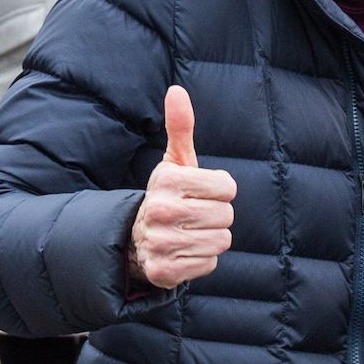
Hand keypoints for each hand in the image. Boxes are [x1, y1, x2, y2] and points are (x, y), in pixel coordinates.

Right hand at [128, 86, 237, 288]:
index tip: (201, 192)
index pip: (228, 187)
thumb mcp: (174, 162)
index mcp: (167, 181)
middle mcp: (160, 211)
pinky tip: (183, 251)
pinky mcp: (163, 272)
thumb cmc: (168, 195)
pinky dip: (201, 259)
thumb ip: (180, 127)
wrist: (135, 238)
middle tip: (194, 214)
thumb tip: (176, 91)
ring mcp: (160, 243)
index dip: (221, 190)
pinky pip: (208, 264)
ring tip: (190, 231)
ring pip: (221, 241)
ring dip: (211, 238)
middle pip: (226, 215)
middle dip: (216, 215)